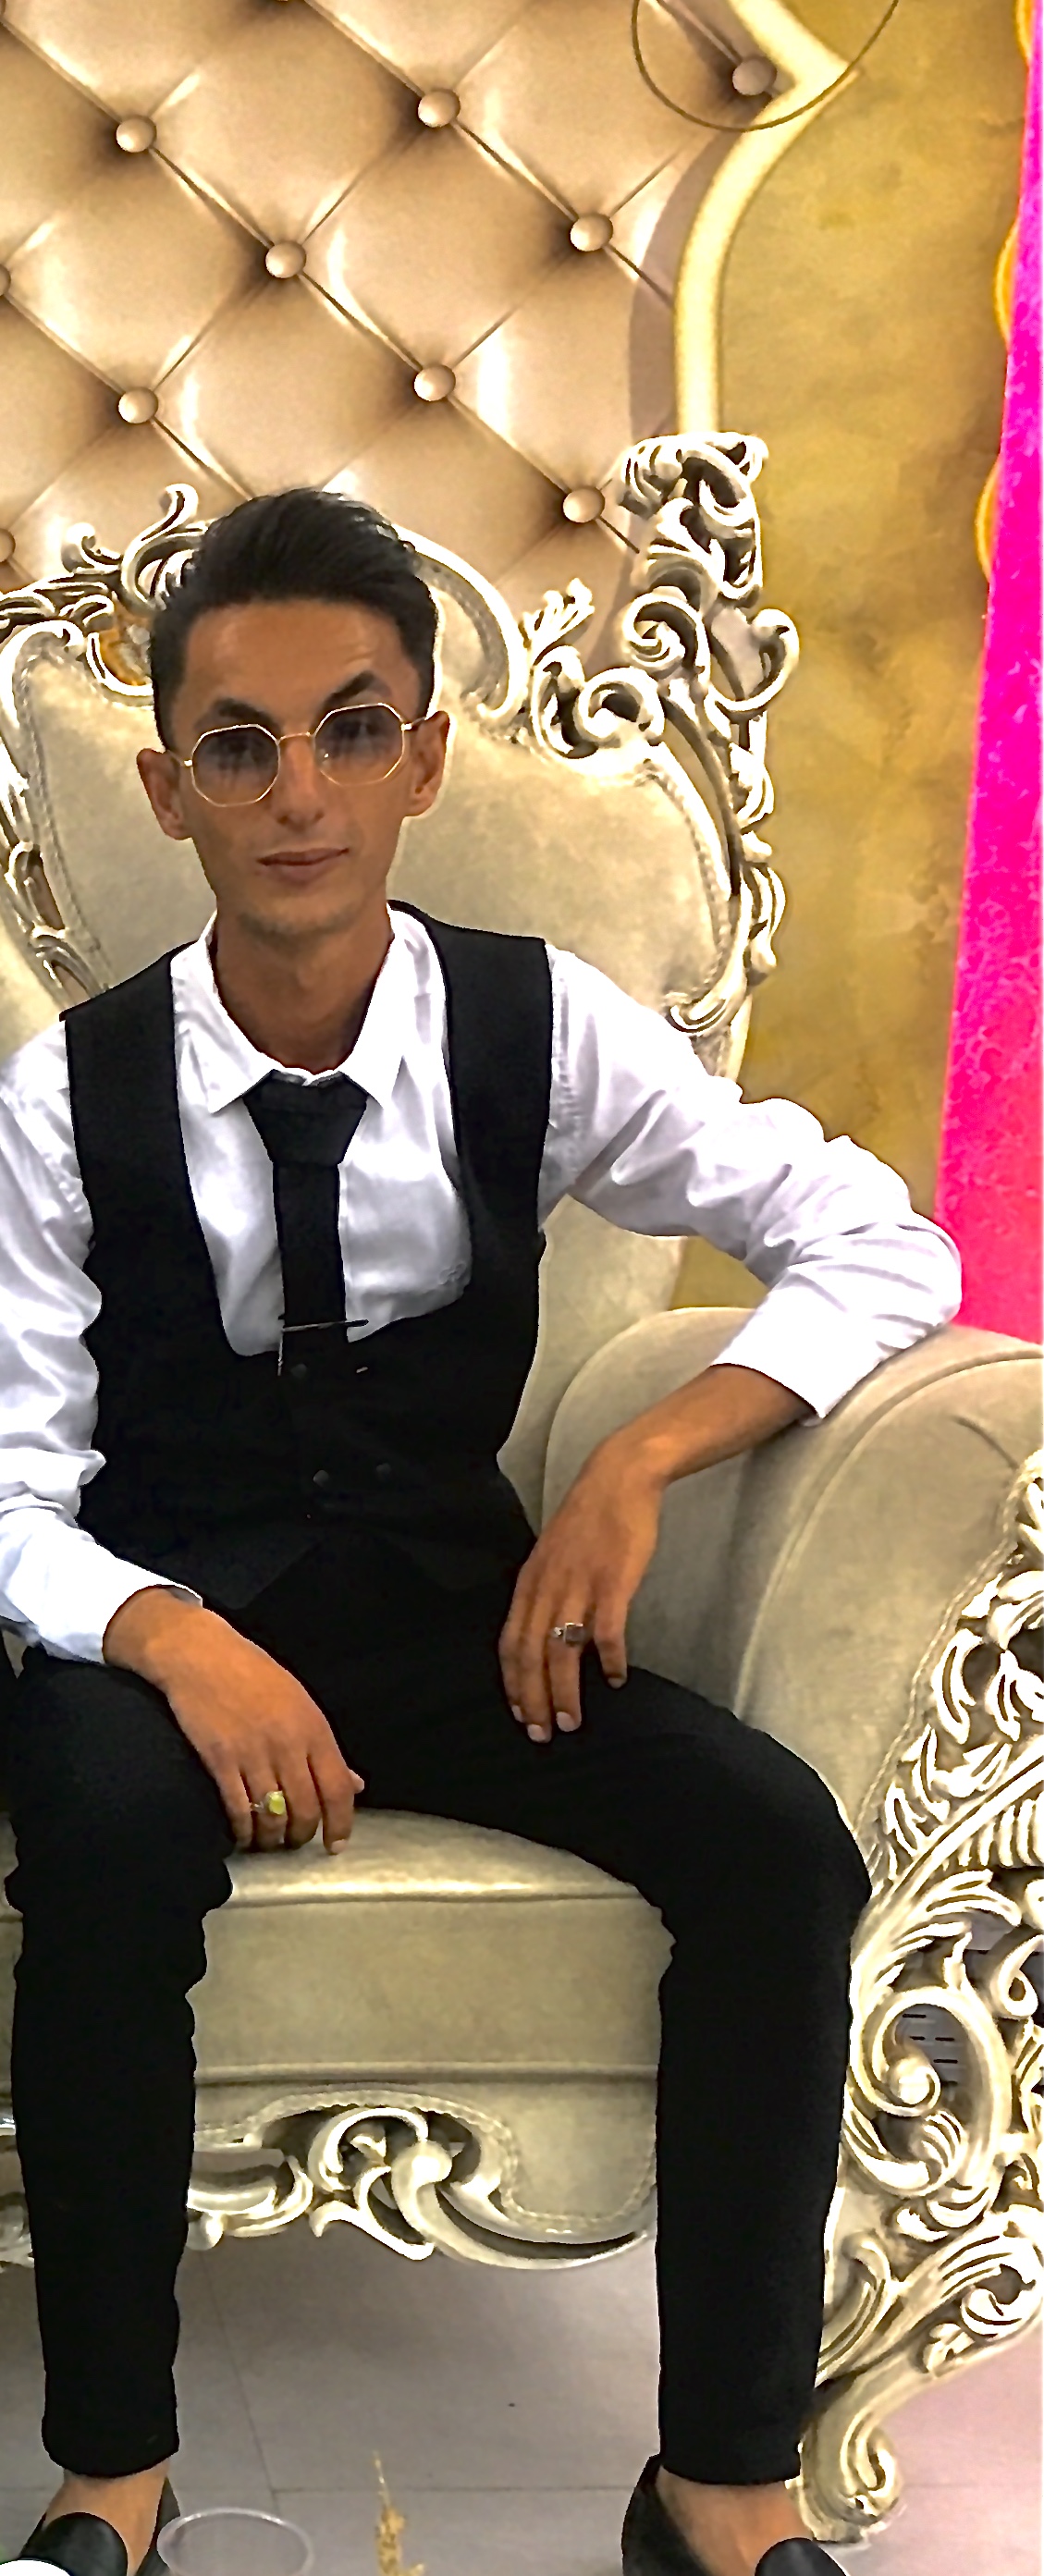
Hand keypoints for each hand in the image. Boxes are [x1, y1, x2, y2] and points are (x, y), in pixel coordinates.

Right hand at [103, 1591, 363, 1852]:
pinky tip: (241, 1835)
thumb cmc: (253, 1675)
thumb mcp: (300, 1704)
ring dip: (271, 1839)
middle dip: (301, 1836)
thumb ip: (324, 1748)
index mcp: (314, 1728)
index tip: (335, 1844)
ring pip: (272, 1816)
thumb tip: (354, 1784)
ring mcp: (253, 1753)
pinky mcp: (219, 1759)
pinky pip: (237, 1809)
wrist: (201, 1655)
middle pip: (305, 1809)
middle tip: (295, 1843)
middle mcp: (287, 1743)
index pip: (338, 1788)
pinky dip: (242, 1830)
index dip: (341, 1823)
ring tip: (267, 1842)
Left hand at [499, 1435, 664, 1741]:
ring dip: (565, 1691)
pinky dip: (609, 1659)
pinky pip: (607, 1630)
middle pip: (531, 1655)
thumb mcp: (553, 1555)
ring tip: (572, 1721)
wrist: (619, 1478)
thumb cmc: (588, 1519)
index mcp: (530, 1582)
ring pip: (562, 1650)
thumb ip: (546, 1593)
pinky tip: (616, 1679)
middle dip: (534, 1700)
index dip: (512, 1683)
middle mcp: (548, 1587)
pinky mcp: (613, 1581)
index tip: (519, 1715)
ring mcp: (579, 1584)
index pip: (511, 1643)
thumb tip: (545, 1635)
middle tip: (542, 1734)